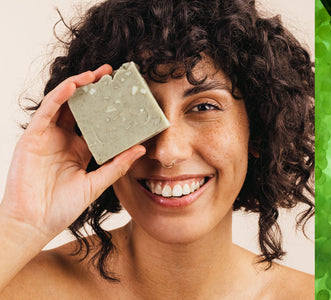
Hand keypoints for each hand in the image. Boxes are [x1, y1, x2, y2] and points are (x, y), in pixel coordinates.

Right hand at [0, 65, 144, 240]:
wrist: (34, 222)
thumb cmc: (62, 207)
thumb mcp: (97, 183)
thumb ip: (117, 166)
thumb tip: (141, 149)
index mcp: (79, 149)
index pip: (96, 121)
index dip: (108, 107)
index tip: (125, 94)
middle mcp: (63, 139)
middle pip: (79, 107)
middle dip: (93, 88)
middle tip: (111, 73)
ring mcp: (47, 136)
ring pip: (63, 103)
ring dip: (78, 85)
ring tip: (96, 74)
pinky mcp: (33, 136)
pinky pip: (47, 111)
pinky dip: (60, 96)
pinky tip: (74, 85)